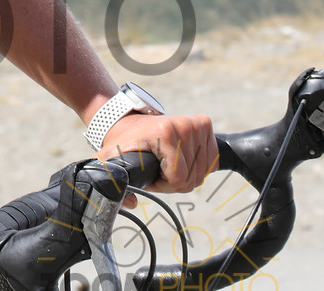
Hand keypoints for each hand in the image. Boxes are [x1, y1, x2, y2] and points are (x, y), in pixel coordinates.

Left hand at [98, 111, 216, 195]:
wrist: (131, 121)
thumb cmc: (124, 142)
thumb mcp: (112, 159)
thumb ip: (115, 181)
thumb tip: (132, 202)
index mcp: (165, 133)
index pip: (179, 179)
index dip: (164, 184)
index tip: (151, 175)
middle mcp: (184, 126)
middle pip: (192, 177)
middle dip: (173, 180)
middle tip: (158, 168)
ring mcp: (197, 124)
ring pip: (203, 171)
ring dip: (186, 173)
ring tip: (167, 162)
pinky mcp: (205, 124)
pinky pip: (211, 161)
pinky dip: (197, 165)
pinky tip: (181, 157)